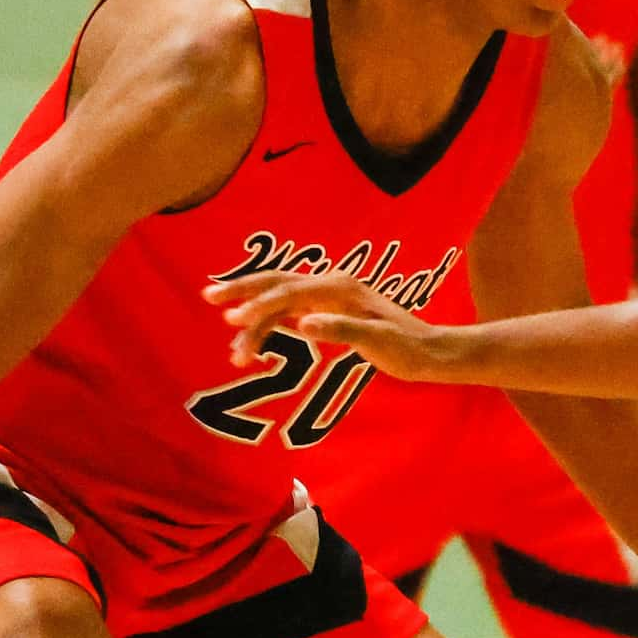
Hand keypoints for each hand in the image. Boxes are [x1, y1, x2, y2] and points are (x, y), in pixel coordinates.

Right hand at [204, 271, 455, 379]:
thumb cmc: (407, 349)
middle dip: (242, 291)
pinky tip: (252, 346)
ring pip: (279, 302)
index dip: (259, 303)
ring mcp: (328, 298)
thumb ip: (342, 330)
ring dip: (254, 322)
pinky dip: (268, 328)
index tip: (234, 320)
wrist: (429, 352)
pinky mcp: (328, 312)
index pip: (290, 290)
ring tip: (233, 355)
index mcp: (341, 287)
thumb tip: (305, 324)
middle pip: (277, 282)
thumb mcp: (379, 343)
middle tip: (208, 297)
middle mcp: (332, 286)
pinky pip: (289, 314)